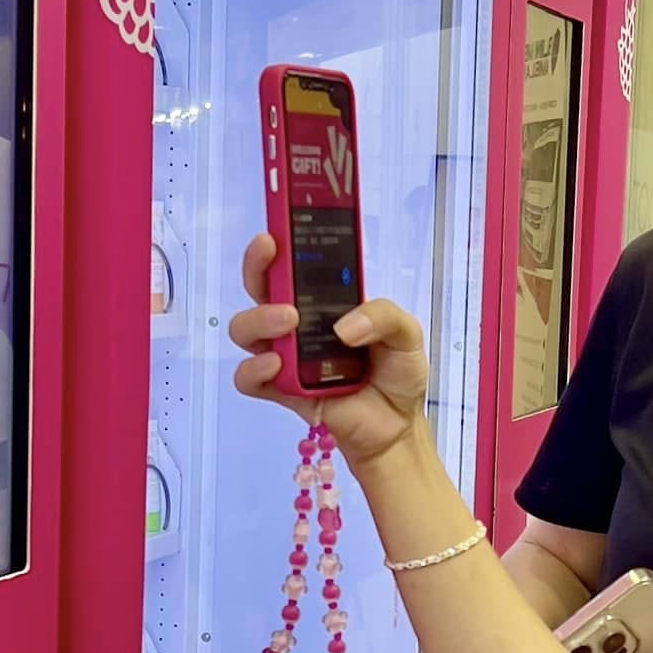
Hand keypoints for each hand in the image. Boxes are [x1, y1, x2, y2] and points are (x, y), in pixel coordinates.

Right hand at [229, 233, 428, 469]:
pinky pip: (249, 378)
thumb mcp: (405, 333)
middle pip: (260, 287)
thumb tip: (343, 327)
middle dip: (257, 267)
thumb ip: (383, 316)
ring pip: (246, 330)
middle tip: (272, 258)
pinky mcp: (283, 390)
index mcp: (325, 300)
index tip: (276, 228)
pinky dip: (254, 370)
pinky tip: (277, 367)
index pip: (292, 264)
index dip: (279, 243)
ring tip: (289, 322)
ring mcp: (287, 356)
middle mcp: (299, 323)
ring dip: (259, 319)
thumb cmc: (398, 373)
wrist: (398, 425)